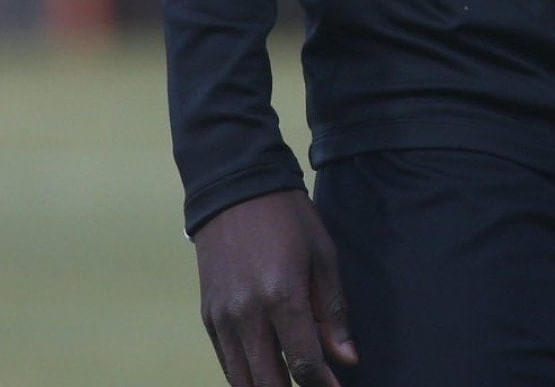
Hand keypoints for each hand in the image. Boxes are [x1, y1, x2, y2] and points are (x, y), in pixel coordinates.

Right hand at [194, 188, 358, 384]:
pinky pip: (226, 363)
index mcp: (281, 295)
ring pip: (242, 382)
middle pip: (269, 383)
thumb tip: (347, 358)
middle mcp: (246, 314)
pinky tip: (266, 372)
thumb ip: (333, 310)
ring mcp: (222, 318)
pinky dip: (246, 376)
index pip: (303, 362)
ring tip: (291, 384)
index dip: (323, 385)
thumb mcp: (322, 254)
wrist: (235, 188)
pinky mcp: (208, 316)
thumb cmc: (288, 217)